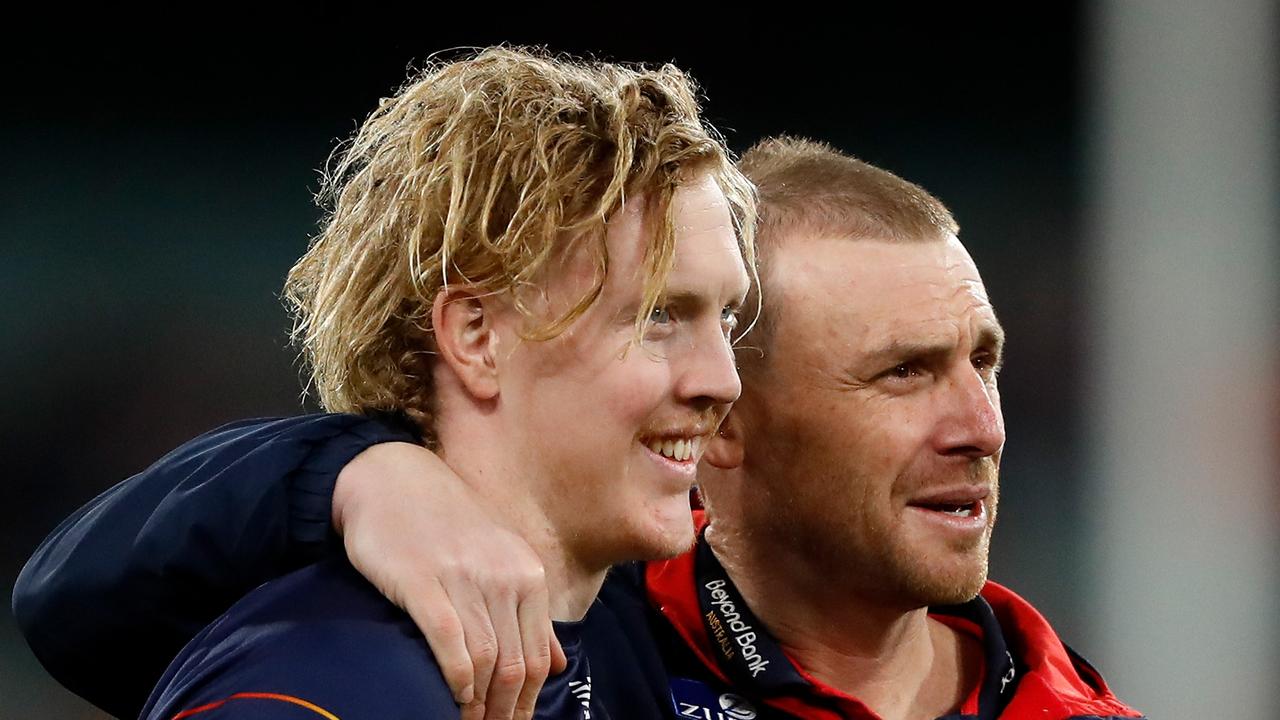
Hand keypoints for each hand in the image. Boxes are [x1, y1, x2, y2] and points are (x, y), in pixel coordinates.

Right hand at [332, 442, 566, 719]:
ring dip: (479, 704)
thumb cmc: (445, 523)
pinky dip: (455, 677)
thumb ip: (529, 611)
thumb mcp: (500, 558)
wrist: (392, 478)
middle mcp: (503, 576)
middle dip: (505, 710)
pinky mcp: (422, 580)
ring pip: (487, 659)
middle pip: (516, 665)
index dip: (528, 701)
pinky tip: (452, 694)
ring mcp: (464, 577)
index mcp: (527, 573)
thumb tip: (557, 663)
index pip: (539, 656)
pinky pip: (449, 640)